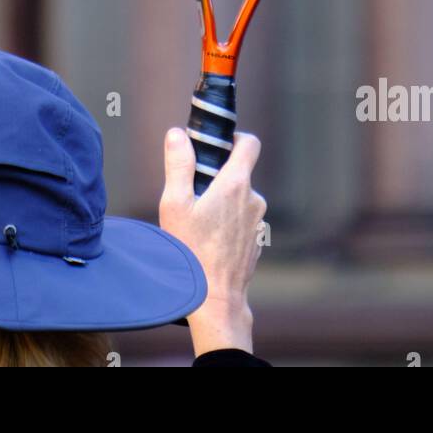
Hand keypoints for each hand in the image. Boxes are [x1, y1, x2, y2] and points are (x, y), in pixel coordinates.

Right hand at [159, 127, 265, 355]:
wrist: (215, 298)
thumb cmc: (191, 251)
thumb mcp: (175, 204)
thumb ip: (178, 165)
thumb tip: (177, 134)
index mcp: (235, 184)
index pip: (249, 143)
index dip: (234, 138)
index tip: (216, 147)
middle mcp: (253, 199)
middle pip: (239, 173)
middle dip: (218, 178)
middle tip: (193, 196)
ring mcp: (258, 222)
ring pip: (239, 200)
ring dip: (223, 204)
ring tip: (199, 224)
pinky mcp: (257, 241)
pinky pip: (242, 221)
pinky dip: (228, 224)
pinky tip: (210, 241)